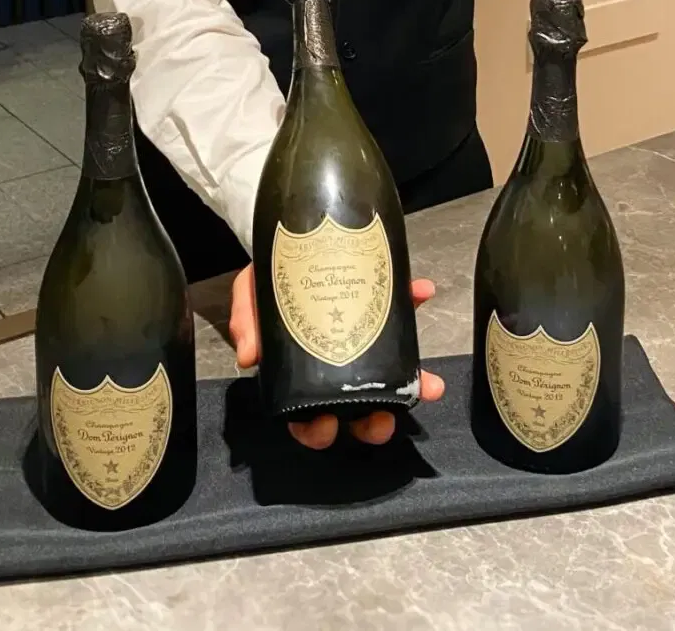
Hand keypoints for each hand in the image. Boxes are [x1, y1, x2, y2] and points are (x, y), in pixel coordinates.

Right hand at [228, 261, 444, 449]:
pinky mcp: (381, 310)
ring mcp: (365, 341)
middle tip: (381, 421)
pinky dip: (414, 304)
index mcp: (300, 372)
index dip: (315, 431)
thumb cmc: (269, 281)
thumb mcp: (249, 296)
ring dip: (412, 383)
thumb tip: (248, 356)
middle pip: (356, 409)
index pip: (305, 416)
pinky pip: (401, 311)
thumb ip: (246, 323)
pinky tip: (423, 292)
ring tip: (428, 386)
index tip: (325, 429)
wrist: (287, 243)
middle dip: (373, 423)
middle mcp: (337, 365)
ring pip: (390, 375)